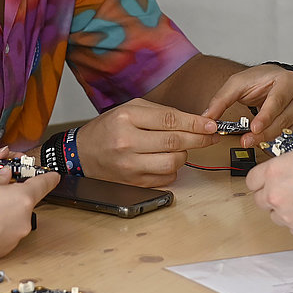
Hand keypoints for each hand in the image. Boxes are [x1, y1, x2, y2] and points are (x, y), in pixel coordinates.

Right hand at [0, 167, 59, 265]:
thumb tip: (6, 176)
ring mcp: (15, 238)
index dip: (49, 177)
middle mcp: (23, 220)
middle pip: (26, 204)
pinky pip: (6, 235)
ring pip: (15, 220)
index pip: (44, 184)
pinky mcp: (4, 251)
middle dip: (14, 198)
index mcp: (22, 198)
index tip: (54, 175)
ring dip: (4, 215)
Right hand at [75, 99, 219, 186]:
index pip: (170, 120)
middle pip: (175, 142)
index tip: (211, 125)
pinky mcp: (134, 183)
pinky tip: (165, 160)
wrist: (81, 154)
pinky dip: (172, 169)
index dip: (195, 123)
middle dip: (199, 139)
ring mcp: (130, 165)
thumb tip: (194, 122)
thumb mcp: (130, 110)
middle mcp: (127, 142)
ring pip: (174, 162)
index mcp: (127, 118)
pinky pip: (166, 178)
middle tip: (210, 136)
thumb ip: (161, 113)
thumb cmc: (108, 129)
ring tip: (179, 148)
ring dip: (184, 155)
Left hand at [202, 65, 292, 147]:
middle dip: (264, 132)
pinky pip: (292, 137)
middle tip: (247, 140)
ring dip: (270, 138)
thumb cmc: (259, 81)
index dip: (266, 116)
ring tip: (253, 141)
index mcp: (288, 81)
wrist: (272, 81)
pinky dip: (278, 141)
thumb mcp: (237, 85)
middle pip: (283, 118)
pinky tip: (265, 142)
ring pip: (289, 130)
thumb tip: (208, 118)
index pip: (278, 100)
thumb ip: (221, 100)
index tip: (254, 127)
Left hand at [245, 143, 292, 237]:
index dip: (260, 181)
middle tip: (287, 192)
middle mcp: (275, 193)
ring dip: (286, 210)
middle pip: (260, 200)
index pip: (251, 180)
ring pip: (276, 216)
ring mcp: (285, 214)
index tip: (264, 182)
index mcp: (275, 171)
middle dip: (271, 196)